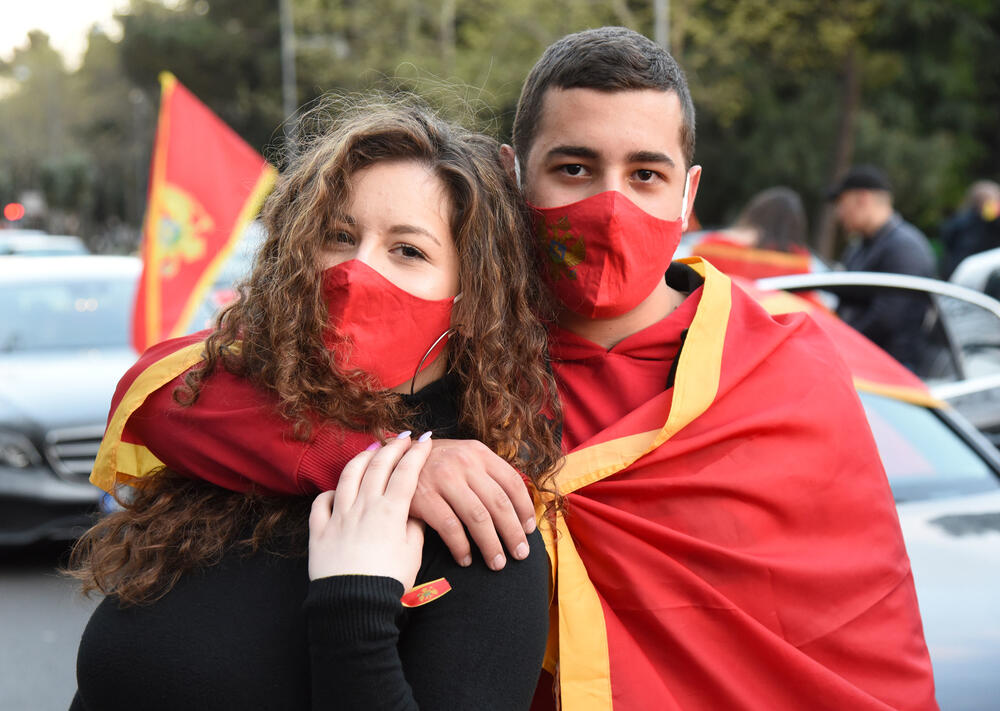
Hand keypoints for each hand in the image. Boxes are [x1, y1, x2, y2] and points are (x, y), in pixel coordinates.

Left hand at [309, 432, 428, 588]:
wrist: (353, 604)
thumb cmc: (388, 582)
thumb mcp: (412, 554)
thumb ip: (414, 528)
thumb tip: (415, 513)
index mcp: (390, 511)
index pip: (406, 473)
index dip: (417, 454)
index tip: (425, 441)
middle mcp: (363, 507)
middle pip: (378, 467)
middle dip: (393, 447)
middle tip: (403, 437)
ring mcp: (338, 517)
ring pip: (348, 477)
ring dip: (362, 459)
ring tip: (372, 450)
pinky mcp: (319, 531)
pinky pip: (321, 503)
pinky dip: (330, 492)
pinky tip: (337, 490)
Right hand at [410, 439, 535, 570]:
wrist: (393, 460)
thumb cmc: (435, 465)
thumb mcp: (463, 457)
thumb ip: (487, 475)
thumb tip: (519, 508)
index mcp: (479, 452)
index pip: (512, 482)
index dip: (525, 509)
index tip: (529, 530)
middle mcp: (464, 462)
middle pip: (499, 504)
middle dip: (513, 533)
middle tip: (521, 555)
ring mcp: (443, 478)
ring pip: (478, 518)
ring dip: (491, 545)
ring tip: (497, 563)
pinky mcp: (423, 496)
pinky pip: (450, 528)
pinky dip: (461, 547)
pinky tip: (466, 559)